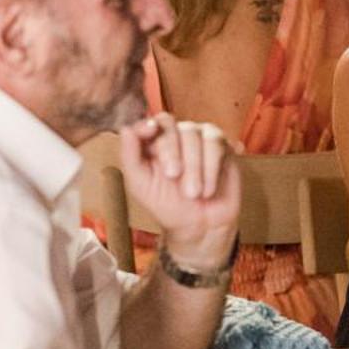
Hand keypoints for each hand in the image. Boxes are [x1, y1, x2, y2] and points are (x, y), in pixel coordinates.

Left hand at [119, 113, 240, 268]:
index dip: (151, 124)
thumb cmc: (167, 205)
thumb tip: (126, 129)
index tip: (151, 131)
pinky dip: (212, 168)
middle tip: (173, 177)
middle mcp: (179, 135)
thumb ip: (130, 156)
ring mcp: (202, 139)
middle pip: (175, 126)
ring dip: (194, 167)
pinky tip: (209, 188)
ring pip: (197, 135)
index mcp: (156, 142)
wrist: (199, 226)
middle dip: (173, 153)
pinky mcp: (223, 147)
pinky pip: (217, 144)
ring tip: (194, 193)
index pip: (154, 122)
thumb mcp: (140, 186)